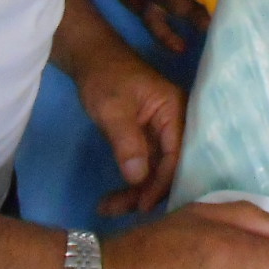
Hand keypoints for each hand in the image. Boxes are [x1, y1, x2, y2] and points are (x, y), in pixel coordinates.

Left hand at [73, 39, 185, 216]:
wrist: (92, 59)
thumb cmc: (106, 78)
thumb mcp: (114, 110)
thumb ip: (127, 142)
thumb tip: (138, 178)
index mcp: (176, 110)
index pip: (177, 155)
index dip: (161, 183)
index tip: (141, 206)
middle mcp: (176, 122)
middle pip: (170, 166)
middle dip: (146, 192)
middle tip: (117, 210)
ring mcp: (163, 131)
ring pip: (157, 170)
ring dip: (136, 191)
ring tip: (108, 208)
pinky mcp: (150, 138)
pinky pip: (147, 165)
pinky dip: (132, 181)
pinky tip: (113, 198)